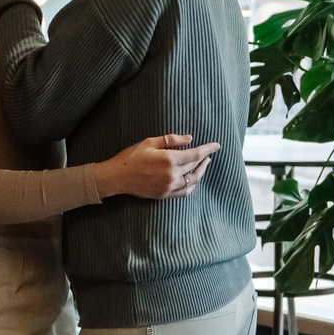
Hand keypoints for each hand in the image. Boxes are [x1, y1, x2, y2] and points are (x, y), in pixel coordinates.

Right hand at [100, 136, 217, 200]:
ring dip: (200, 172)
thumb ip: (172, 140)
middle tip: (209, 154)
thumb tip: (190, 139)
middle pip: (195, 167)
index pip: (196, 154)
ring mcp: (169, 187)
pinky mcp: (164, 195)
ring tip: (203, 165)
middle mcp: (172, 175)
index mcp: (169, 159)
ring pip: (192, 181)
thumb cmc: (131, 156)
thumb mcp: (150, 142)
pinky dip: (192, 185)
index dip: (208, 149)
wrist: (117, 177)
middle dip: (204, 159)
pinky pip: (184, 192)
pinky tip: (193, 180)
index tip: (217, 145)